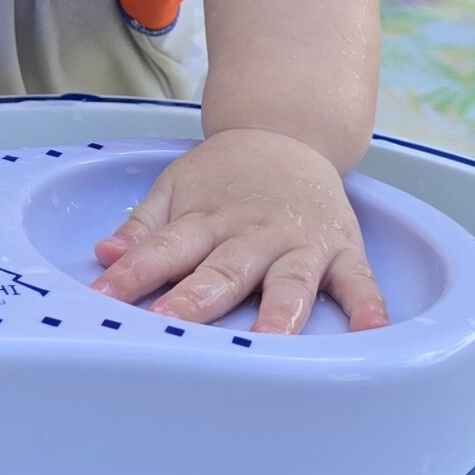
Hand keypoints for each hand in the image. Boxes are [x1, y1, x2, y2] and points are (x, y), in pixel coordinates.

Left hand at [88, 129, 385, 332]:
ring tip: (269, 342)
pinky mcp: (342, 249)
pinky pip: (358, 281)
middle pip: (224, 270)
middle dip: (197, 298)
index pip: (164, 248)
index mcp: (207, 220)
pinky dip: (367, 305)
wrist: (287, 132)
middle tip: (173, 322)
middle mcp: (253, 233)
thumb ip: (141, 229)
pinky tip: (370, 329)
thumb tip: (104, 256)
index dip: (135, 273)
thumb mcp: (175, 188)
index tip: (108, 297)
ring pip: (289, 281)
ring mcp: (300, 243)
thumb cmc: (224, 174)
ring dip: (279, 311)